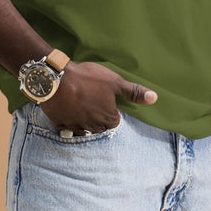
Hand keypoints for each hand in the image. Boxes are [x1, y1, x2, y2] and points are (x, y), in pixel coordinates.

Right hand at [40, 61, 155, 132]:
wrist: (56, 79)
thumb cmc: (88, 79)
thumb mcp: (114, 82)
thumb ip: (133, 92)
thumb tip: (154, 99)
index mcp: (107, 117)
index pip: (115, 123)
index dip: (112, 115)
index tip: (109, 107)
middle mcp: (93, 126)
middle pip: (100, 130)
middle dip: (100, 123)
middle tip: (96, 110)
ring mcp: (75, 126)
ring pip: (84, 132)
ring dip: (85, 125)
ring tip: (83, 114)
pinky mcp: (60, 123)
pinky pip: (67, 129)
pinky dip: (69, 125)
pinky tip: (68, 116)